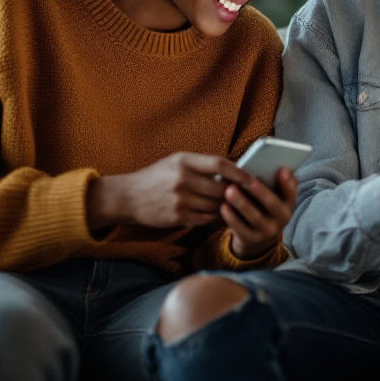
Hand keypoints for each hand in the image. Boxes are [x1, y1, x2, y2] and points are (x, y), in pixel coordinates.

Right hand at [87, 152, 247, 229]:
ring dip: (226, 207)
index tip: (251, 177)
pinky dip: (215, 218)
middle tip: (246, 196)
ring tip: (234, 206)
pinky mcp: (177, 217)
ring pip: (215, 206)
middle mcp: (182, 180)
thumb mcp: (175, 161)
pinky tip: (218, 215)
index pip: (219, 164)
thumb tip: (231, 169)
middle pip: (221, 189)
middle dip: (234, 193)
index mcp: (184, 161)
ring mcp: (180, 200)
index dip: (238, 172)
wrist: (128, 197)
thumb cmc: (156, 177)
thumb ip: (200, 164)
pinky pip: (205, 219)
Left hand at [223, 166, 298, 259]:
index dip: (288, 182)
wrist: (258, 234)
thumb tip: (260, 166)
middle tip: (245, 180)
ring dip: (242, 203)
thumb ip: (271, 181)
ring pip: (255, 217)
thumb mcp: (273, 195)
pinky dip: (231, 217)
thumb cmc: (263, 205)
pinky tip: (223, 206)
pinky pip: (241, 229)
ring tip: (229, 190)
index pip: (292, 192)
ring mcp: (268, 231)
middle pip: (272, 204)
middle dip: (259, 191)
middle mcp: (283, 218)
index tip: (281, 169)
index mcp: (288, 203)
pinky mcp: (252, 240)